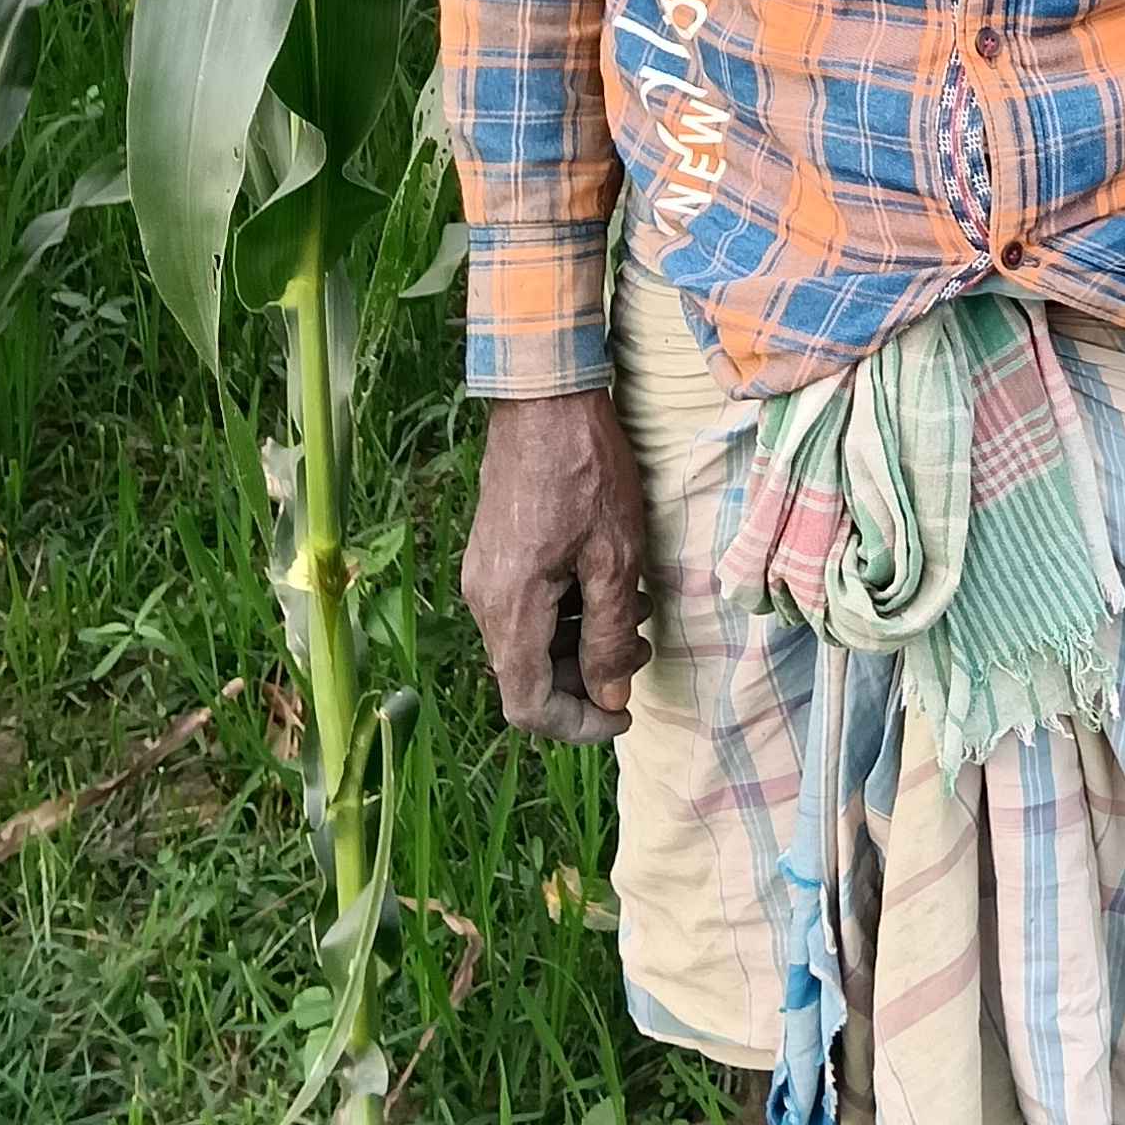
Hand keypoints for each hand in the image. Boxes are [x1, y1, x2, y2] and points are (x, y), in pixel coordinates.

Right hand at [460, 387, 648, 744]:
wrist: (544, 399)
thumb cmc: (586, 471)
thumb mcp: (615, 558)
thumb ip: (610, 635)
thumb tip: (611, 697)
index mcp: (509, 608)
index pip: (528, 705)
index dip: (578, 725)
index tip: (624, 715)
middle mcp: (483, 600)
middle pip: (528, 678)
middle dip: (589, 678)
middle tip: (640, 650)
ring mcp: (483, 577)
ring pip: (529, 644)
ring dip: (582, 642)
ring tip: (633, 610)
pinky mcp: (493, 557)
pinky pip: (526, 610)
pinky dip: (567, 614)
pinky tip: (607, 583)